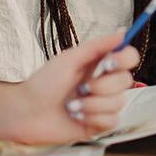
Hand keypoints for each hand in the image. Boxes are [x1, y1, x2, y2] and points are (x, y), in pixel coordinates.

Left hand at [5, 32, 139, 142]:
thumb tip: (122, 32)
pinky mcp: (98, 124)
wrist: (26, 112)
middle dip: (103, 85)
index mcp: (100, 64)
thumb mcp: (71, 58)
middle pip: (126, 80)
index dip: (125, 59)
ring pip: (119, 102)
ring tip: (73, 104)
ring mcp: (102, 104)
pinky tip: (77, 116)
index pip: (129, 57)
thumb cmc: (44, 83)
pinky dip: (93, 118)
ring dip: (93, 104)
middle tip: (82, 87)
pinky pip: (112, 120)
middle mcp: (104, 83)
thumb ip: (99, 45)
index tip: (109, 62)